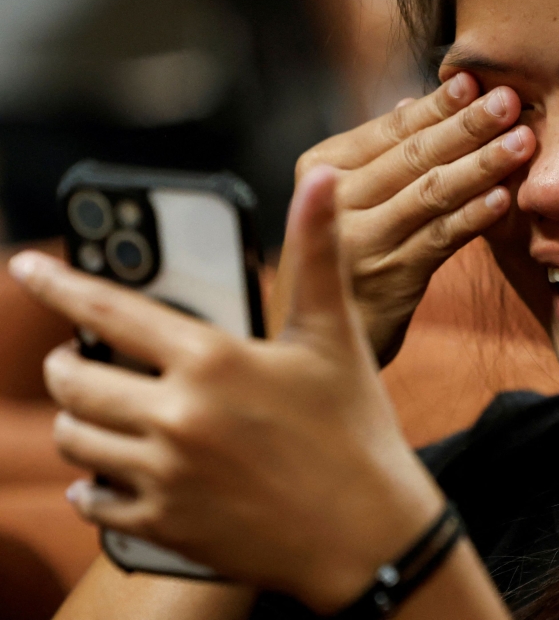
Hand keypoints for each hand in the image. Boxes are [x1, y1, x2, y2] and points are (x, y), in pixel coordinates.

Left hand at [9, 170, 443, 613]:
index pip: (110, 310)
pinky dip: (93, 488)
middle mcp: (178, 416)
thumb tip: (322, 177)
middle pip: (73, 382)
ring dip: (79, 422)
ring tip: (102, 416)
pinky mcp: (165, 526)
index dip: (59, 284)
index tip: (27, 270)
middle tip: (76, 362)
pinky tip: (111, 481)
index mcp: (214, 359)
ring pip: (76, 441)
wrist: (370, 534)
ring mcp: (166, 476)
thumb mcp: (335, 334)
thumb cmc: (356, 428)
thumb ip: (315, 251)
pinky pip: (93, 504)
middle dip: (65, 366)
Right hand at [276, 73, 535, 363]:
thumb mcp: (348, 196)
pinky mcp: (393, 277)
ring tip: (522, 142)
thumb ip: (379, 151)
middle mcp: (336, 201)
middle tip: (508, 100)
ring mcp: (364, 242)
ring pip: (431, 193)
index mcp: (322, 167)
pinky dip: (474, 216)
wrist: (319, 332)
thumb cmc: (344, 250)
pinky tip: (503, 197)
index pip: (389, 128)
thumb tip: (413, 100)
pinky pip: (442, 239)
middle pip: (413, 155)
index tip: (474, 79)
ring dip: (481, 165)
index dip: (436, 105)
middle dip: (466, 126)